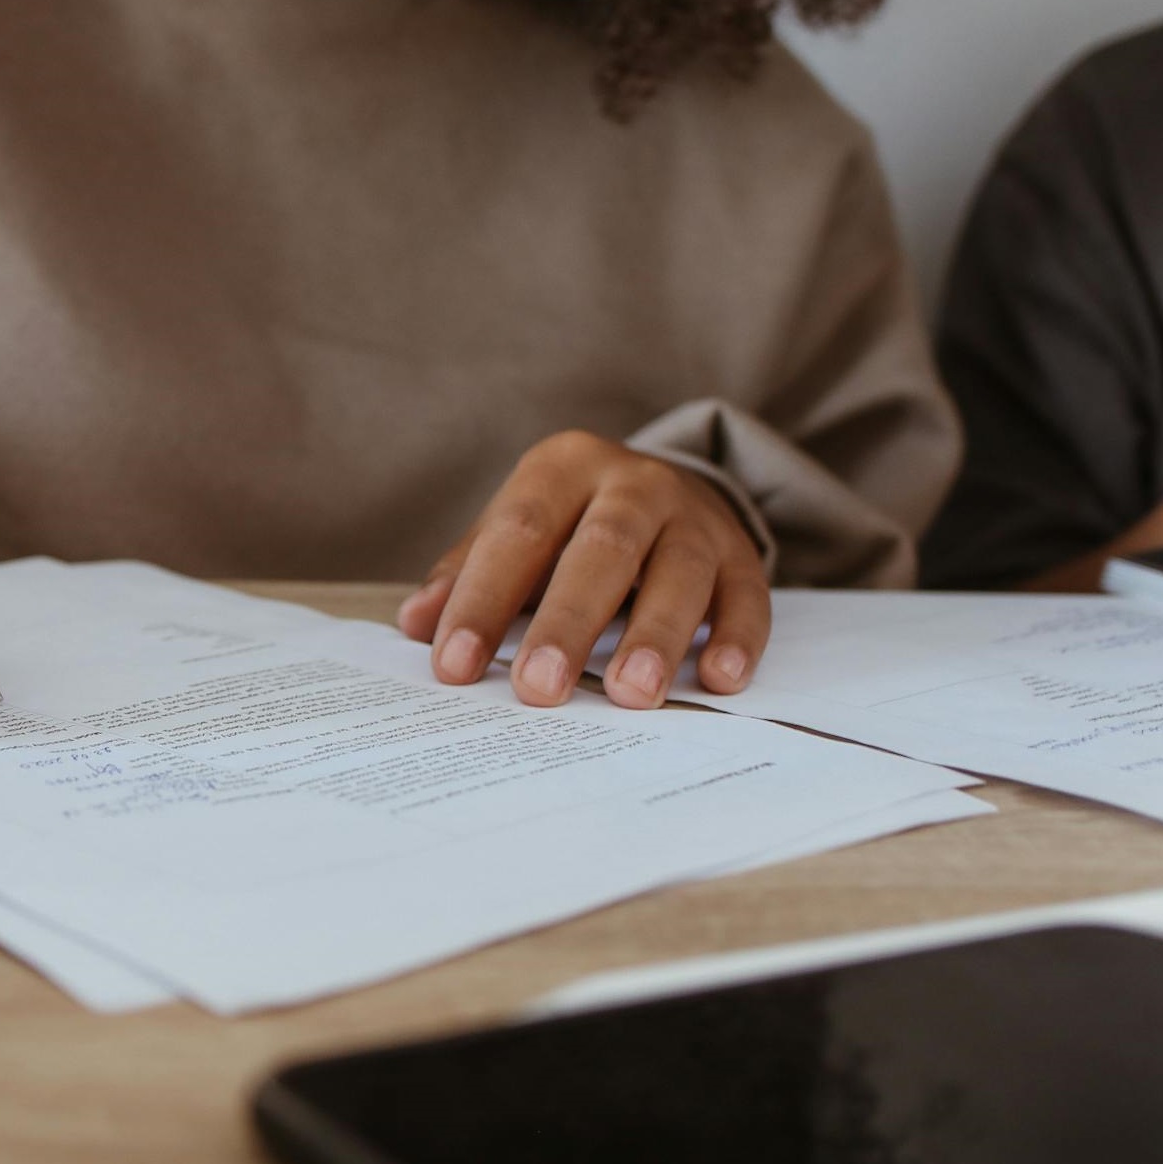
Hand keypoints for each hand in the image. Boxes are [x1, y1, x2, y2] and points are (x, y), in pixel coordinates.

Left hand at [396, 431, 768, 709]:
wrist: (663, 489)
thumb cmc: (568, 523)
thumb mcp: (516, 529)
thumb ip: (468, 572)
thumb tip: (414, 625)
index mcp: (562, 468)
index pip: (517, 533)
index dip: (483, 600)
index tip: (454, 667)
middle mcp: (634, 483)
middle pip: (602, 549)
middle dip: (568, 623)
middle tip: (539, 689)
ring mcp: (694, 517)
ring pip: (678, 573)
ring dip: (656, 637)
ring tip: (630, 695)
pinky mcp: (741, 556)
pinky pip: (748, 596)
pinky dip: (737, 639)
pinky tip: (719, 681)